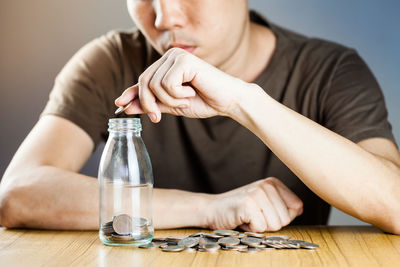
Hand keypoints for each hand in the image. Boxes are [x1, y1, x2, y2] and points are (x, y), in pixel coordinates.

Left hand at [115, 48, 253, 121]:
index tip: (120, 106)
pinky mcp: (183, 61)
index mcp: (166, 66)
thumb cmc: (204, 101)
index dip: (131, 93)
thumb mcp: (172, 105)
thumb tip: (125, 107)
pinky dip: (178, 95)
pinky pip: (167, 83)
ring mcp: (176, 57)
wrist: (228, 100)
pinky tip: (192, 92)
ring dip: (169, 100)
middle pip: (143, 81)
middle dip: (148, 103)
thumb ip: (151, 104)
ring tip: (186, 100)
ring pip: (154, 84)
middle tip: (157, 118)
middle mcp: (169, 57)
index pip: (142, 80)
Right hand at [205, 177, 302, 231]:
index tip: (264, 211)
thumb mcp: (264, 202)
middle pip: (286, 219)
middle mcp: (267, 185)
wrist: (213, 208)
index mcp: (273, 182)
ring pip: (275, 225)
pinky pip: (261, 228)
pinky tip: (241, 219)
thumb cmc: (239, 209)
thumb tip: (300, 208)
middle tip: (253, 215)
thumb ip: (282, 205)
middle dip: (269, 223)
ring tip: (248, 216)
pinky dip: (250, 229)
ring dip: (260, 226)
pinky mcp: (248, 204)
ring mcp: (257, 193)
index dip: (281, 216)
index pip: (297, 207)